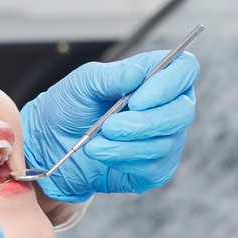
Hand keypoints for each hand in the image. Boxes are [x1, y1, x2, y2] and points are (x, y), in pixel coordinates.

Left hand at [19, 50, 198, 202]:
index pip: (186, 69)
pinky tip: (102, 153)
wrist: (52, 143)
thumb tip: (137, 73)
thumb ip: (111, 76)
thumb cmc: (71, 106)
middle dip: (145, 122)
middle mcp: (168, 106)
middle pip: (182, 112)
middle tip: (110, 125)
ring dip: (126, 143)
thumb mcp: (84, 83)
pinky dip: (123, 160)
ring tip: (95, 141)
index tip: (136, 98)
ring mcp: (165, 139)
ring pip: (166, 143)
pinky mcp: (156, 168)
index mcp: (156, 77)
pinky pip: (154, 167)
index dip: (169, 83)